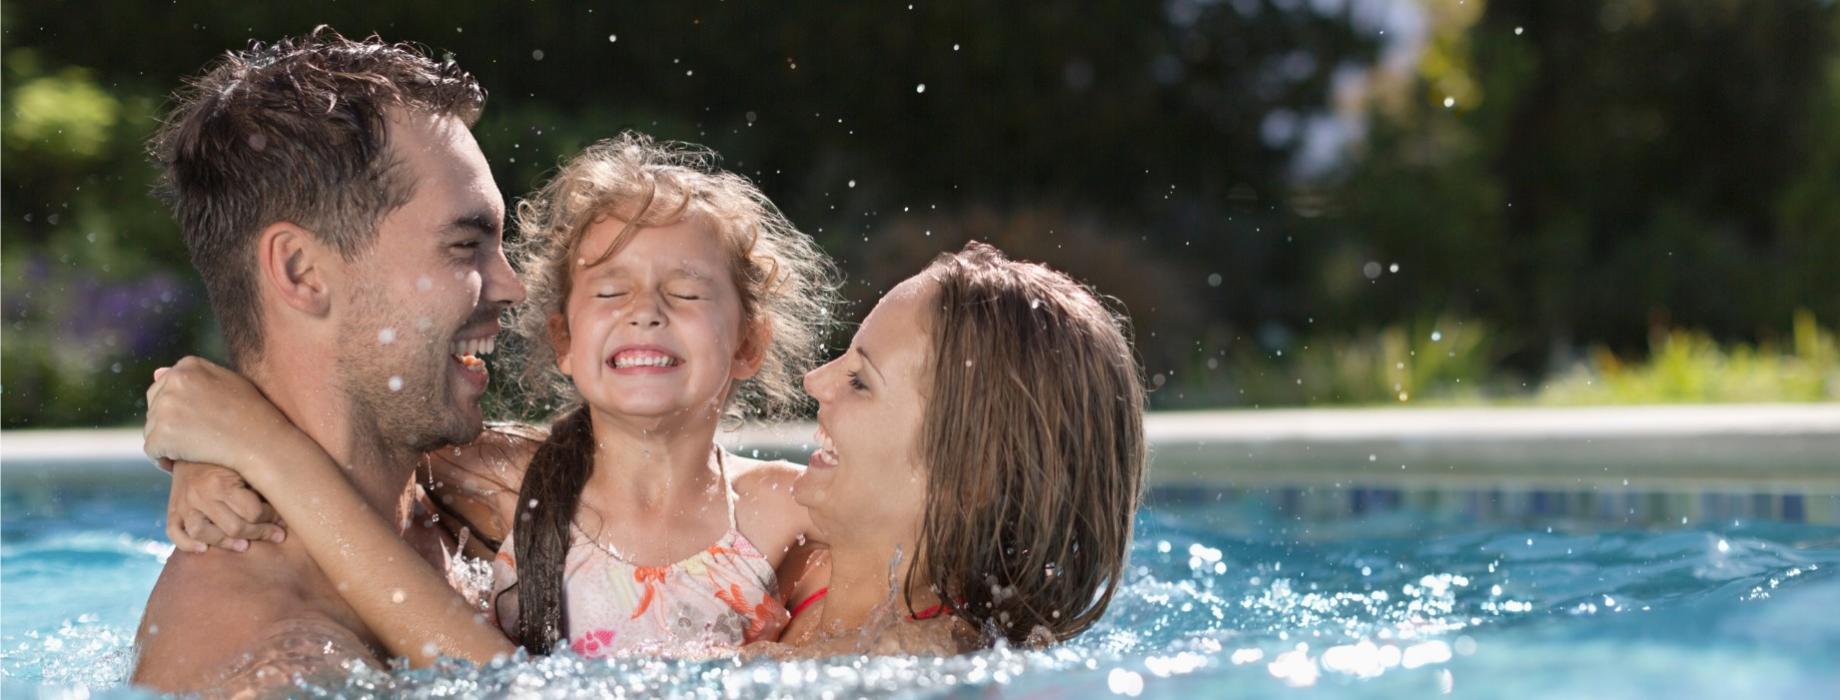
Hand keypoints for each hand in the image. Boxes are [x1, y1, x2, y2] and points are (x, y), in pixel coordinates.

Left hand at [143, 356, 296, 478]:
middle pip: (154, 408)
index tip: (198, 423)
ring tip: (195, 450)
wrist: (261, 442)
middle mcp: (173, 382)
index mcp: (188, 366)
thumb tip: (155, 371)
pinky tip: (183, 462)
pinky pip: (152, 450)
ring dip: (168, 443)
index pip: (163, 387)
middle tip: (198, 438)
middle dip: (170, 425)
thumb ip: (196, 376)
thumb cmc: (251, 413)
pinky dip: (164, 460)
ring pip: (151, 429)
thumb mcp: (229, 383)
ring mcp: (166, 408)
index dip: (179, 409)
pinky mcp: (162, 434)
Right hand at [166, 461, 286, 553]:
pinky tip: (203, 549)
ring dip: (225, 543)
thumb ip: (259, 486)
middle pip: (232, 527)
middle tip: (275, 535)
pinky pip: (174, 533)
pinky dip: (187, 544)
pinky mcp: (173, 510)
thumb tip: (284, 512)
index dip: (271, 518)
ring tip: (244, 546)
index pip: (252, 512)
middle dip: (259, 533)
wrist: (192, 445)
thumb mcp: (244, 464)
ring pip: (202, 533)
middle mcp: (200, 494)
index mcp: (221, 481)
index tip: (281, 519)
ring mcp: (183, 504)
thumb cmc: (228, 457)